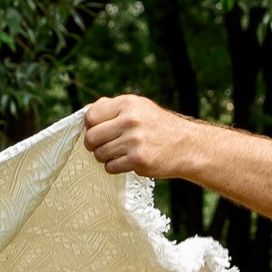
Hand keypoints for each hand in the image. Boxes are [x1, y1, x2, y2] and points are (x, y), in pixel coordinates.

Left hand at [83, 95, 203, 178]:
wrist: (186, 145)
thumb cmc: (158, 127)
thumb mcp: (138, 108)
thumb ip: (111, 108)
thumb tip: (85, 111)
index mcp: (127, 103)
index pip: (90, 116)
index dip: (90, 127)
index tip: (99, 131)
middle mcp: (130, 120)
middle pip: (91, 138)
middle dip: (94, 145)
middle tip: (106, 145)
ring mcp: (134, 140)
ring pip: (99, 154)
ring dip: (106, 157)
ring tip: (120, 153)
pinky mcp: (137, 160)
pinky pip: (110, 167)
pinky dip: (115, 167)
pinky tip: (128, 161)